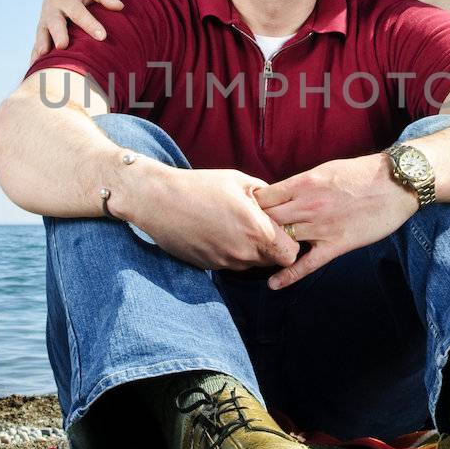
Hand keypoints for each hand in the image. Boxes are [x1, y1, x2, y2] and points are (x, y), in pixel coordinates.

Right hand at [29, 0, 122, 62]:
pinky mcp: (41, 34)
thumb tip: (119, 6)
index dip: (90, 23)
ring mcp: (44, 23)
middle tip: (62, 45)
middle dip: (58, 33)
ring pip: (42, 34)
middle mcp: (52, 10)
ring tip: (43, 56)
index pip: (78, 12)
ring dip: (42, 45)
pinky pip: (36, 45)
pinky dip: (35, 55)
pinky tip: (36, 67)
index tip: (102, 36)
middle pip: (54, 22)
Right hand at [128, 165, 298, 272]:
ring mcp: (225, 262)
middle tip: (257, 226)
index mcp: (257, 230)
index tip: (280, 230)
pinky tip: (218, 232)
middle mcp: (244, 253)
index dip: (289, 243)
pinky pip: (230, 264)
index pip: (290, 254)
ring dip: (250, 250)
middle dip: (271, 247)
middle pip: (272, 262)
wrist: (159, 201)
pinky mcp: (209, 267)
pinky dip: (231, 252)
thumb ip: (267, 196)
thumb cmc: (201, 186)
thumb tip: (279, 205)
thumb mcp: (240, 181)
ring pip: (251, 264)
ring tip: (234, 226)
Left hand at [253, 154, 415, 289]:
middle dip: (252, 229)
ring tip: (254, 258)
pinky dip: (288, 276)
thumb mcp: (325, 171)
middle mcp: (306, 206)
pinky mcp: (336, 245)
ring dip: (267, 250)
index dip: (250, 207)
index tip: (244, 214)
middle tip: (243, 238)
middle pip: (266, 221)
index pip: (263, 198)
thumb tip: (283, 192)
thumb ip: (302, 184)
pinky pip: (307, 264)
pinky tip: (273, 284)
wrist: (395, 183)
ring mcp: (320, 227)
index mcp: (302, 184)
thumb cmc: (361, 174)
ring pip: (282, 242)